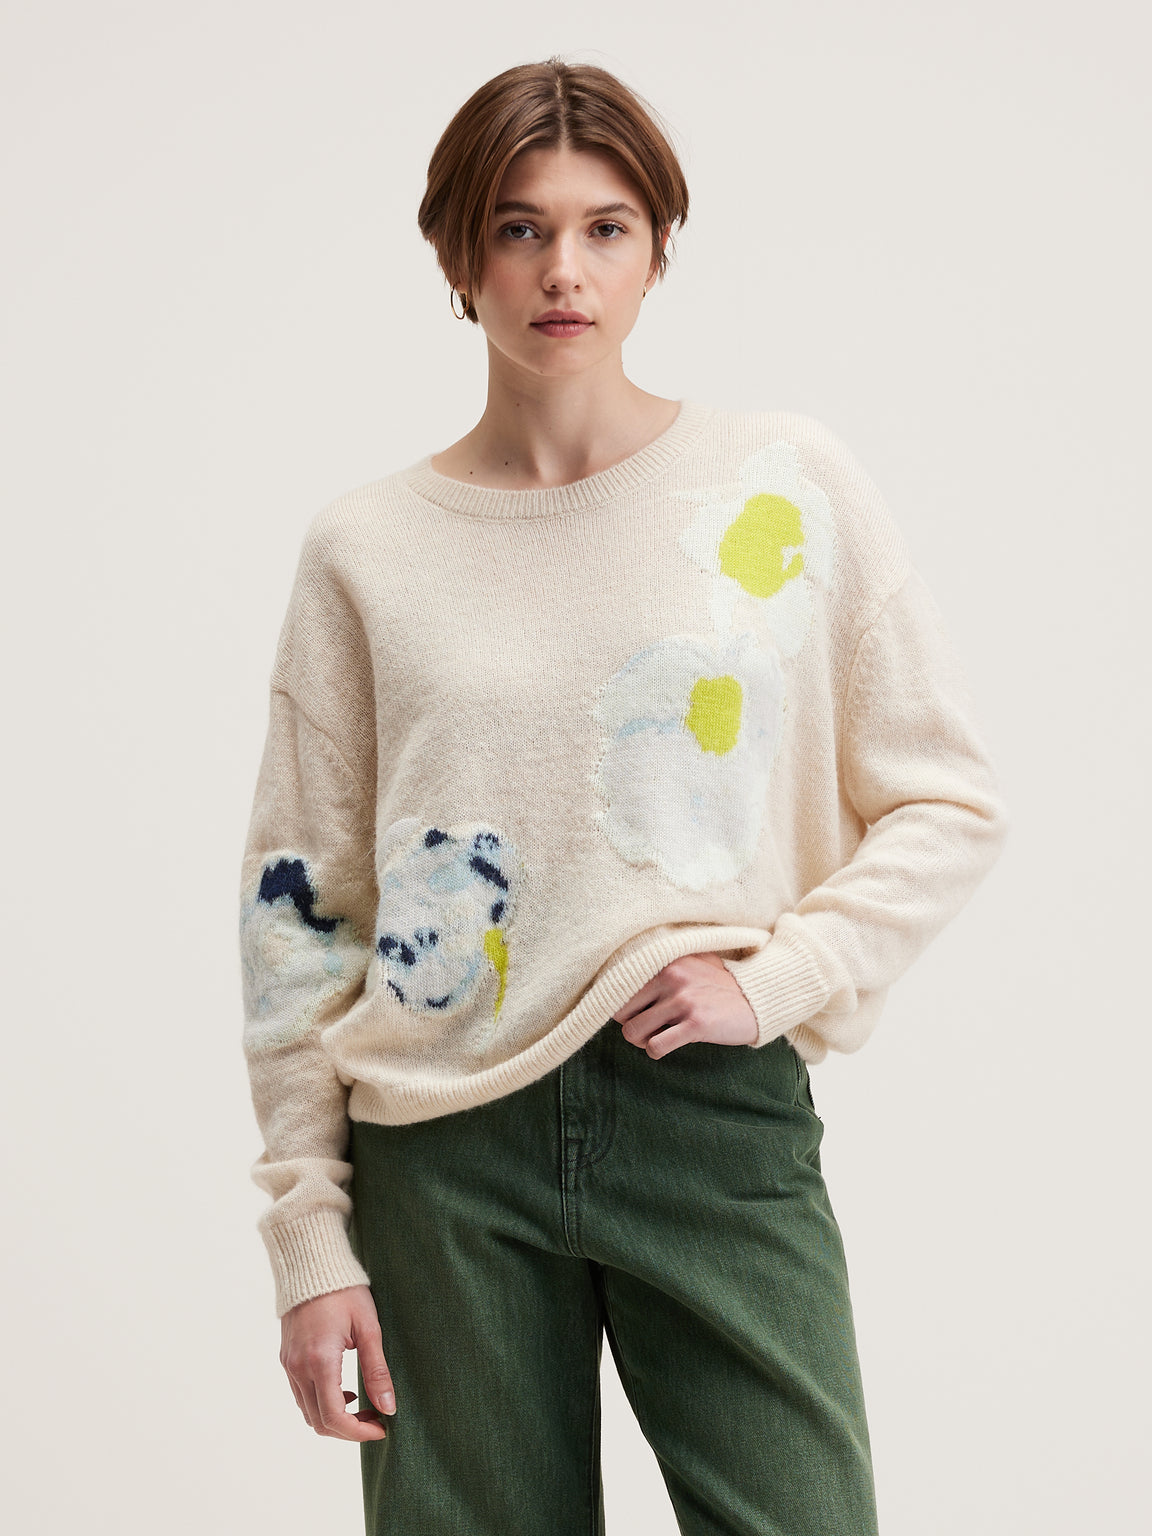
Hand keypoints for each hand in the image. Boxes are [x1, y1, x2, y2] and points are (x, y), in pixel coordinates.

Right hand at [279, 1284, 395, 1439]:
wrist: (312, 1265)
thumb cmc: (345, 1291)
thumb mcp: (368, 1328)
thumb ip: (377, 1370)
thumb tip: (389, 1407)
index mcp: (320, 1361)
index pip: (334, 1417)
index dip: (359, 1432)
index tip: (381, 1428)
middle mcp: (299, 1368)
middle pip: (319, 1422)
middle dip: (349, 1430)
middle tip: (376, 1419)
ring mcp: (289, 1365)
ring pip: (308, 1412)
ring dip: (334, 1419)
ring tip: (363, 1406)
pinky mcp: (287, 1359)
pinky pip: (301, 1395)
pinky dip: (321, 1404)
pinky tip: (344, 1390)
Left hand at [614, 952, 758, 1056]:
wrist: (760, 998)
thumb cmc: (723, 985)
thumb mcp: (696, 962)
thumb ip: (667, 964)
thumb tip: (635, 976)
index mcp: (667, 961)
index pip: (621, 987)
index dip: (626, 1006)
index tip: (640, 1012)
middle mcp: (672, 976)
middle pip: (621, 1012)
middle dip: (631, 1025)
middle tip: (649, 1029)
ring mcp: (684, 1000)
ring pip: (633, 1032)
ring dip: (642, 1041)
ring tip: (658, 1038)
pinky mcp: (696, 1024)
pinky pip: (655, 1046)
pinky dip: (656, 1052)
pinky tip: (669, 1047)